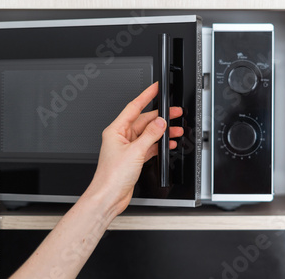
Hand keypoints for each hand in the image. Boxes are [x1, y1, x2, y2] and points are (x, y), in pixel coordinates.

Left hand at [84, 82, 182, 215]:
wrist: (108, 196)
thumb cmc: (112, 176)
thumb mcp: (135, 152)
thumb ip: (150, 135)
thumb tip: (160, 123)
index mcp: (116, 130)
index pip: (134, 107)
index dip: (146, 96)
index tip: (155, 88)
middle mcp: (121, 137)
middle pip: (144, 121)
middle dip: (161, 117)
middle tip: (175, 112)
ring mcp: (128, 148)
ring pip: (148, 134)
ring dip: (162, 133)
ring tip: (176, 130)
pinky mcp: (133, 158)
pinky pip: (149, 146)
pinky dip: (159, 145)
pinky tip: (168, 144)